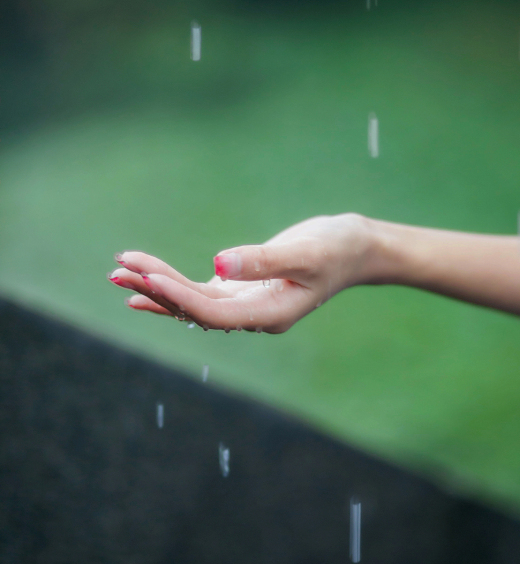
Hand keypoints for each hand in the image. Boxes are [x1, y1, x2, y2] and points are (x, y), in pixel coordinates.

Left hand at [108, 213, 372, 333]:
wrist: (357, 248)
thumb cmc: (338, 247)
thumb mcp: (307, 251)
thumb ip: (264, 260)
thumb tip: (217, 263)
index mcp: (271, 315)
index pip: (214, 312)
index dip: (178, 297)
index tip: (147, 277)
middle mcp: (253, 316)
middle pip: (195, 309)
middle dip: (156, 289)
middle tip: (118, 271)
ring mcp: (247, 304)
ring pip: (193, 302)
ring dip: (157, 287)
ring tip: (118, 272)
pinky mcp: (243, 289)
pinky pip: (200, 294)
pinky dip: (172, 287)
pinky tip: (144, 284)